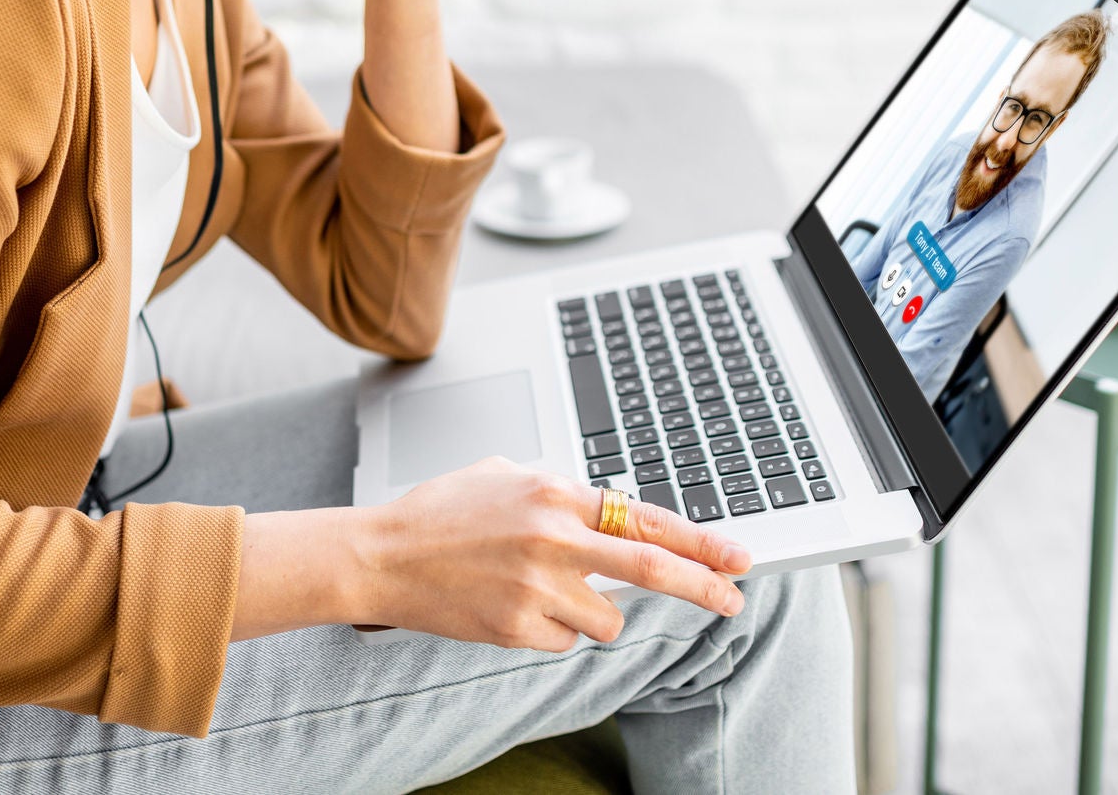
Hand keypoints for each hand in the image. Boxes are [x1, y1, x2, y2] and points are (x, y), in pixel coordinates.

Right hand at [353, 456, 751, 650]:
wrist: (382, 556)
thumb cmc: (440, 513)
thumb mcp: (504, 476)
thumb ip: (559, 494)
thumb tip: (608, 512)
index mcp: (552, 491)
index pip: (645, 517)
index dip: (699, 540)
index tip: (735, 556)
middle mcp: (551, 538)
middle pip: (651, 569)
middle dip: (703, 587)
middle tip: (734, 598)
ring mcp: (535, 587)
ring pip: (607, 619)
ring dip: (594, 612)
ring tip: (545, 592)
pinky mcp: (516, 628)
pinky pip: (564, 640)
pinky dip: (551, 629)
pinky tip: (512, 606)